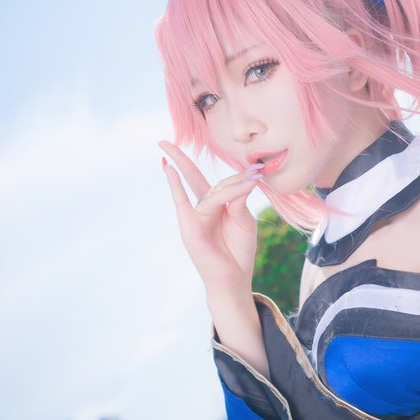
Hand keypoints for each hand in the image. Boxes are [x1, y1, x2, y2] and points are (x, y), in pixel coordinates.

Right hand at [159, 141, 259, 302]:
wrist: (234, 279)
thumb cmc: (239, 251)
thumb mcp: (244, 222)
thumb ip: (239, 202)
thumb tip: (241, 185)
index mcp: (215, 207)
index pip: (216, 182)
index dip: (234, 174)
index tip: (255, 170)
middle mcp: (201, 210)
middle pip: (199, 179)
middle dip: (181, 159)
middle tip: (163, 139)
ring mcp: (194, 218)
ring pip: (212, 193)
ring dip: (234, 186)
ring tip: (254, 178)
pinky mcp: (190, 229)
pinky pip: (182, 203)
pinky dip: (175, 185)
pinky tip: (168, 169)